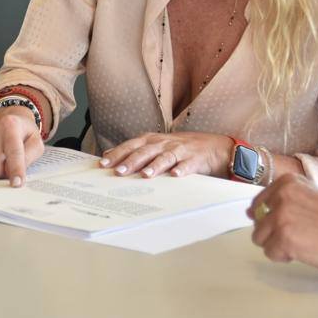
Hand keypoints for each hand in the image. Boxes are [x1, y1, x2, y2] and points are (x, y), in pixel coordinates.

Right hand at [0, 106, 43, 186]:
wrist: (8, 117)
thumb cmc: (22, 132)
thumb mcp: (35, 142)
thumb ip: (29, 157)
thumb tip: (19, 175)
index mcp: (11, 125)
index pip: (14, 153)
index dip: (16, 170)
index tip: (16, 183)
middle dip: (4, 172)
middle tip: (9, 164)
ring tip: (0, 158)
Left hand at [99, 131, 234, 177]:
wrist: (214, 146)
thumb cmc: (180, 148)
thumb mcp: (155, 146)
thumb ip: (134, 150)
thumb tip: (108, 155)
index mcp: (152, 140)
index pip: (131, 146)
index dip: (117, 154)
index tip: (103, 164)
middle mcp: (164, 143)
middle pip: (145, 151)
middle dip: (130, 161)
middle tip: (118, 172)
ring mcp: (180, 150)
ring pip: (165, 157)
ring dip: (154, 166)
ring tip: (145, 175)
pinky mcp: (195, 159)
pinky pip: (188, 165)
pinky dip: (182, 170)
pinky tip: (175, 176)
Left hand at [247, 173, 317, 277]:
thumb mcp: (309, 199)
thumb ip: (280, 201)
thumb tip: (251, 213)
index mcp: (287, 182)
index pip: (258, 203)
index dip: (274, 219)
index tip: (294, 222)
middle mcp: (282, 195)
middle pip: (258, 222)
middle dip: (275, 233)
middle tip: (303, 234)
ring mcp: (281, 216)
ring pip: (260, 239)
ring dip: (279, 245)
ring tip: (305, 242)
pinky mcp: (284, 238)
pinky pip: (270, 253)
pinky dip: (285, 257)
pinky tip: (306, 251)